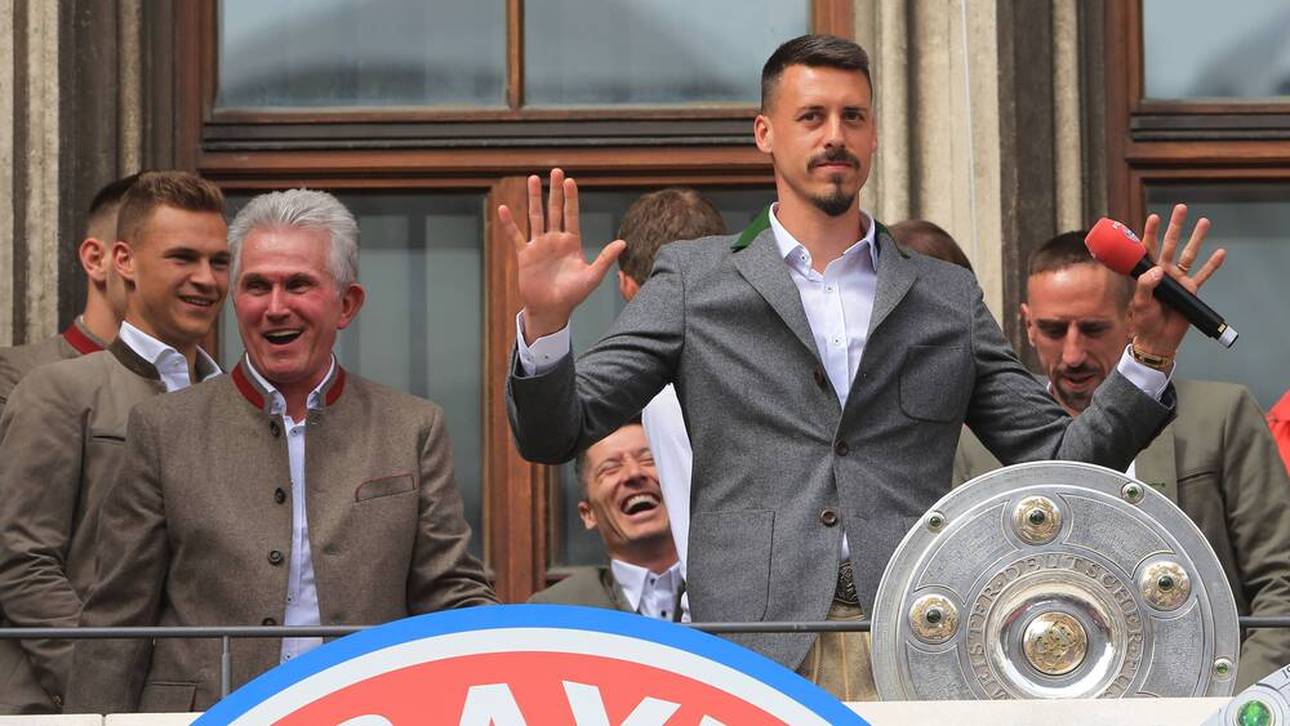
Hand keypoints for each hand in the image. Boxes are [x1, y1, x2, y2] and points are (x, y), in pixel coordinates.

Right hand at [498, 169, 625, 342]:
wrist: (552, 310)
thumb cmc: (573, 295)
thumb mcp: (592, 277)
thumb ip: (606, 259)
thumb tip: (623, 242)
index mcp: (572, 242)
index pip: (572, 214)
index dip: (571, 198)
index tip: (570, 181)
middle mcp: (555, 240)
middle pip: (555, 210)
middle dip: (555, 191)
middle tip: (555, 170)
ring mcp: (539, 246)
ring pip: (536, 216)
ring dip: (534, 198)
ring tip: (533, 179)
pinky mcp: (525, 255)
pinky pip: (516, 236)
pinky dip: (509, 223)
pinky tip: (503, 209)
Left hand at [1130, 203, 1225, 357]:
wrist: (1158, 338)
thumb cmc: (1144, 321)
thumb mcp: (1140, 303)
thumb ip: (1147, 286)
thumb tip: (1159, 270)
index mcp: (1148, 272)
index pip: (1148, 249)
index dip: (1150, 233)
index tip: (1153, 217)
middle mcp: (1164, 271)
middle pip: (1171, 244)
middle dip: (1176, 226)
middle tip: (1181, 208)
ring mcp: (1179, 279)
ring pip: (1190, 254)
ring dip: (1197, 238)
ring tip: (1204, 221)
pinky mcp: (1191, 290)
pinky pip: (1204, 275)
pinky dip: (1212, 265)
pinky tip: (1220, 252)